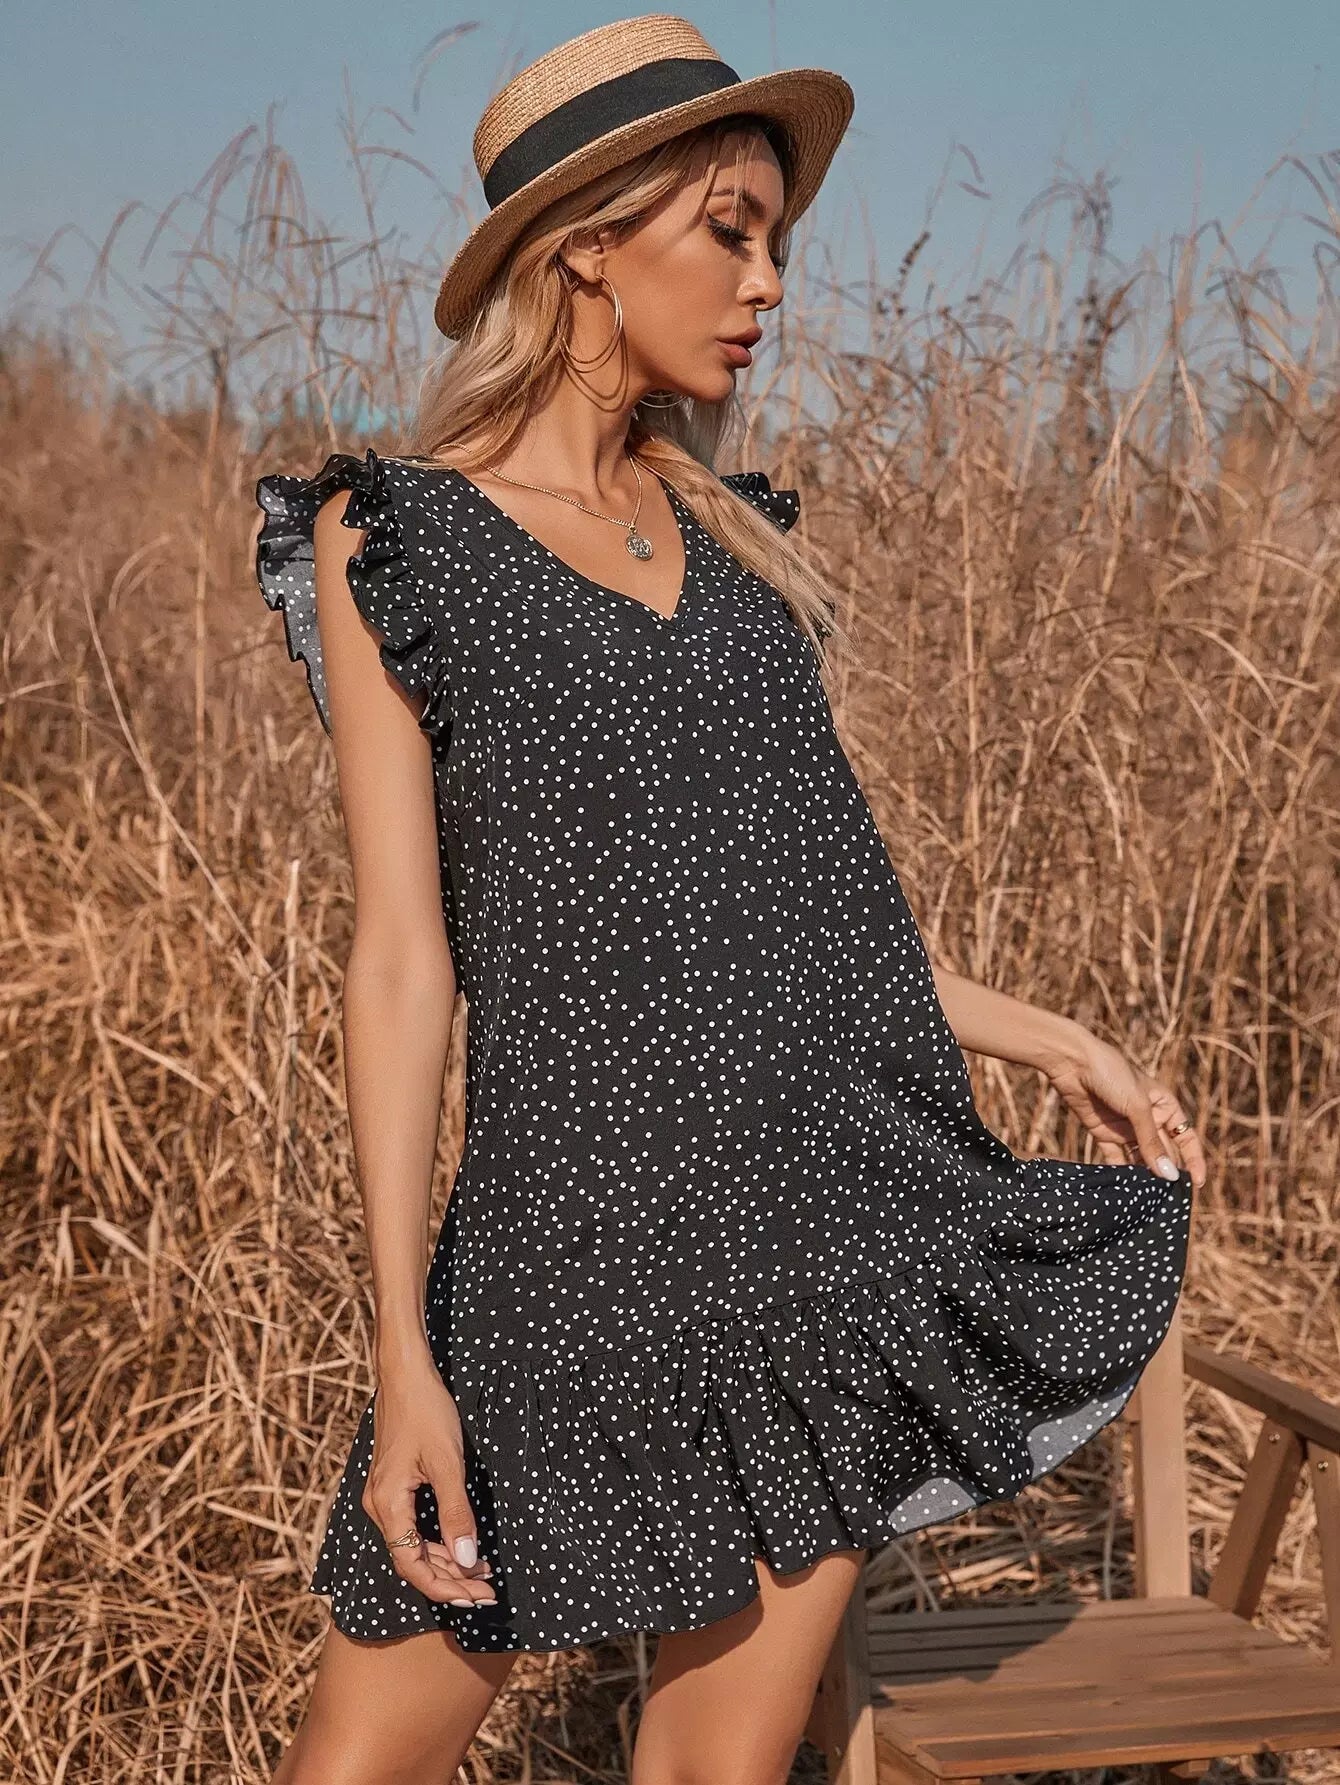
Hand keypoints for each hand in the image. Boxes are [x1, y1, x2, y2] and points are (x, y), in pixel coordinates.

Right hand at [361, 1352, 496, 1607]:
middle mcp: (379, 1506)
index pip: (411, 1565)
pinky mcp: (393, 1486)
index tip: (477, 1596)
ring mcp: (384, 1496)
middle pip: (412, 1560)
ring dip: (446, 1561)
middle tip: (487, 1590)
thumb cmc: (427, 1412)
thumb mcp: (449, 1464)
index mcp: (387, 1504)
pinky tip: (462, 1545)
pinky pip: (412, 1526)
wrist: (405, 1374)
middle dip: (450, 1578)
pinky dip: (437, 1540)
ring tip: (482, 1571)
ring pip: (412, 1544)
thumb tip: (467, 1560)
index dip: (444, 1586)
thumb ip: (456, 1514)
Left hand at [1038, 1028, 1206, 1190]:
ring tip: (1147, 1198)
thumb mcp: (1137, 1107)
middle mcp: (1148, 1119)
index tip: (1197, 1184)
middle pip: (1163, 1152)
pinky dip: (1121, 1172)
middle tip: (1168, 1199)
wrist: (1072, 1061)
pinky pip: (1117, 1158)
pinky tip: (1124, 1189)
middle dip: (1166, 1173)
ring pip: (1140, 1159)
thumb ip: (1151, 1141)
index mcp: (1165, 1107)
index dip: (1194, 1160)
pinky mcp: (1104, 1134)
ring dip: (1144, 1176)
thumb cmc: (1112, 1074)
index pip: (1186, 1138)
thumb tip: (1168, 1174)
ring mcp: (1126, 1128)